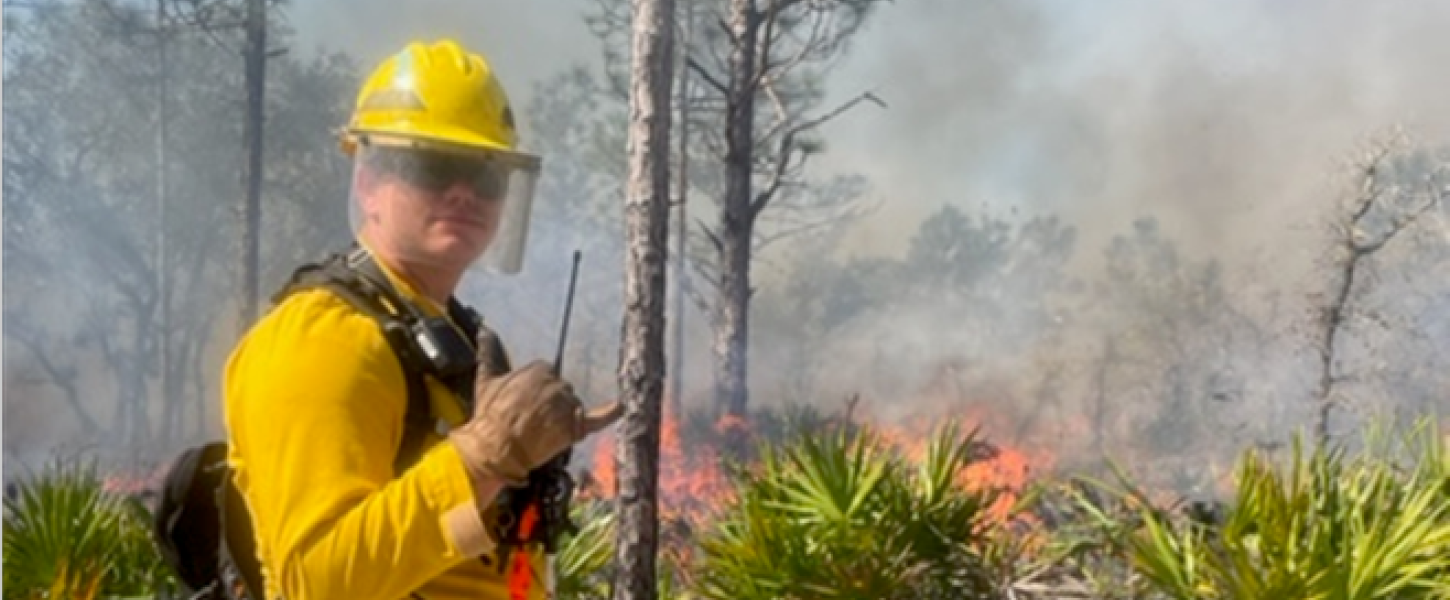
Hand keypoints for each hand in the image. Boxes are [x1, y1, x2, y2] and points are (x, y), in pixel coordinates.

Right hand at [448, 327, 620, 486]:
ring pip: (573, 406)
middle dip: (550, 404)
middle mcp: (556, 384)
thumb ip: (489, 353)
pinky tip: (622, 407)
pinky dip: (612, 412)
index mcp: (539, 369)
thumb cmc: (488, 416)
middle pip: (563, 391)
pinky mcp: (574, 427)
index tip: (525, 404)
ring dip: (562, 417)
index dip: (538, 392)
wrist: (493, 450)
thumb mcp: (486, 380)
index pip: (548, 375)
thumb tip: (485, 331)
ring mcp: (566, 406)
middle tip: (529, 419)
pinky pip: (598, 417)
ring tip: (540, 430)